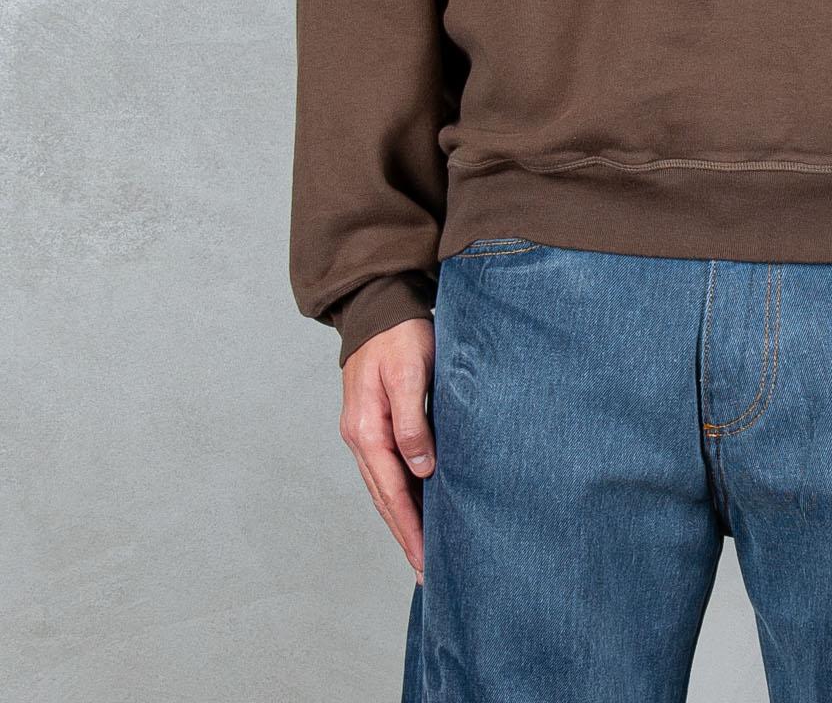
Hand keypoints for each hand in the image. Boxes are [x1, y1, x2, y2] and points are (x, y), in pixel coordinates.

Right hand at [338, 317, 436, 583]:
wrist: (379, 305)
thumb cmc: (400, 335)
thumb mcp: (410, 372)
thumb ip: (413, 420)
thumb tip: (421, 469)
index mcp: (367, 429)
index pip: (391, 491)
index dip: (409, 527)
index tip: (425, 559)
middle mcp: (360, 437)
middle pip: (383, 497)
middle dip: (404, 535)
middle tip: (425, 571)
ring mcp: (363, 432)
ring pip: (383, 487)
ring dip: (401, 519)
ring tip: (420, 550)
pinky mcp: (373, 423)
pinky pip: (385, 470)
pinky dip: (398, 494)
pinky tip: (414, 506)